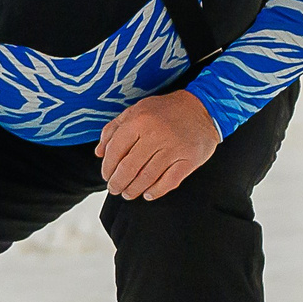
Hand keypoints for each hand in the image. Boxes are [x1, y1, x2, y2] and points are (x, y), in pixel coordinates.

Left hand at [95, 88, 219, 201]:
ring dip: (134, 189)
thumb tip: (99, 153)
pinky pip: (169, 181)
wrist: (203, 107)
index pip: (115, 151)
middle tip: (115, 189)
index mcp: (139, 121)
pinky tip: (148, 194)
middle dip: (118, 183)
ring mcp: (174, 148)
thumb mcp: (136, 111)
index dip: (107, 167)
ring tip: (128, 194)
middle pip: (129, 168)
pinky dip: (156, 191)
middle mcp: (155, 135)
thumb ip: (113, 130)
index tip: (106, 175)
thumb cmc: (165, 110)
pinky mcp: (189, 159)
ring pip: (147, 177)